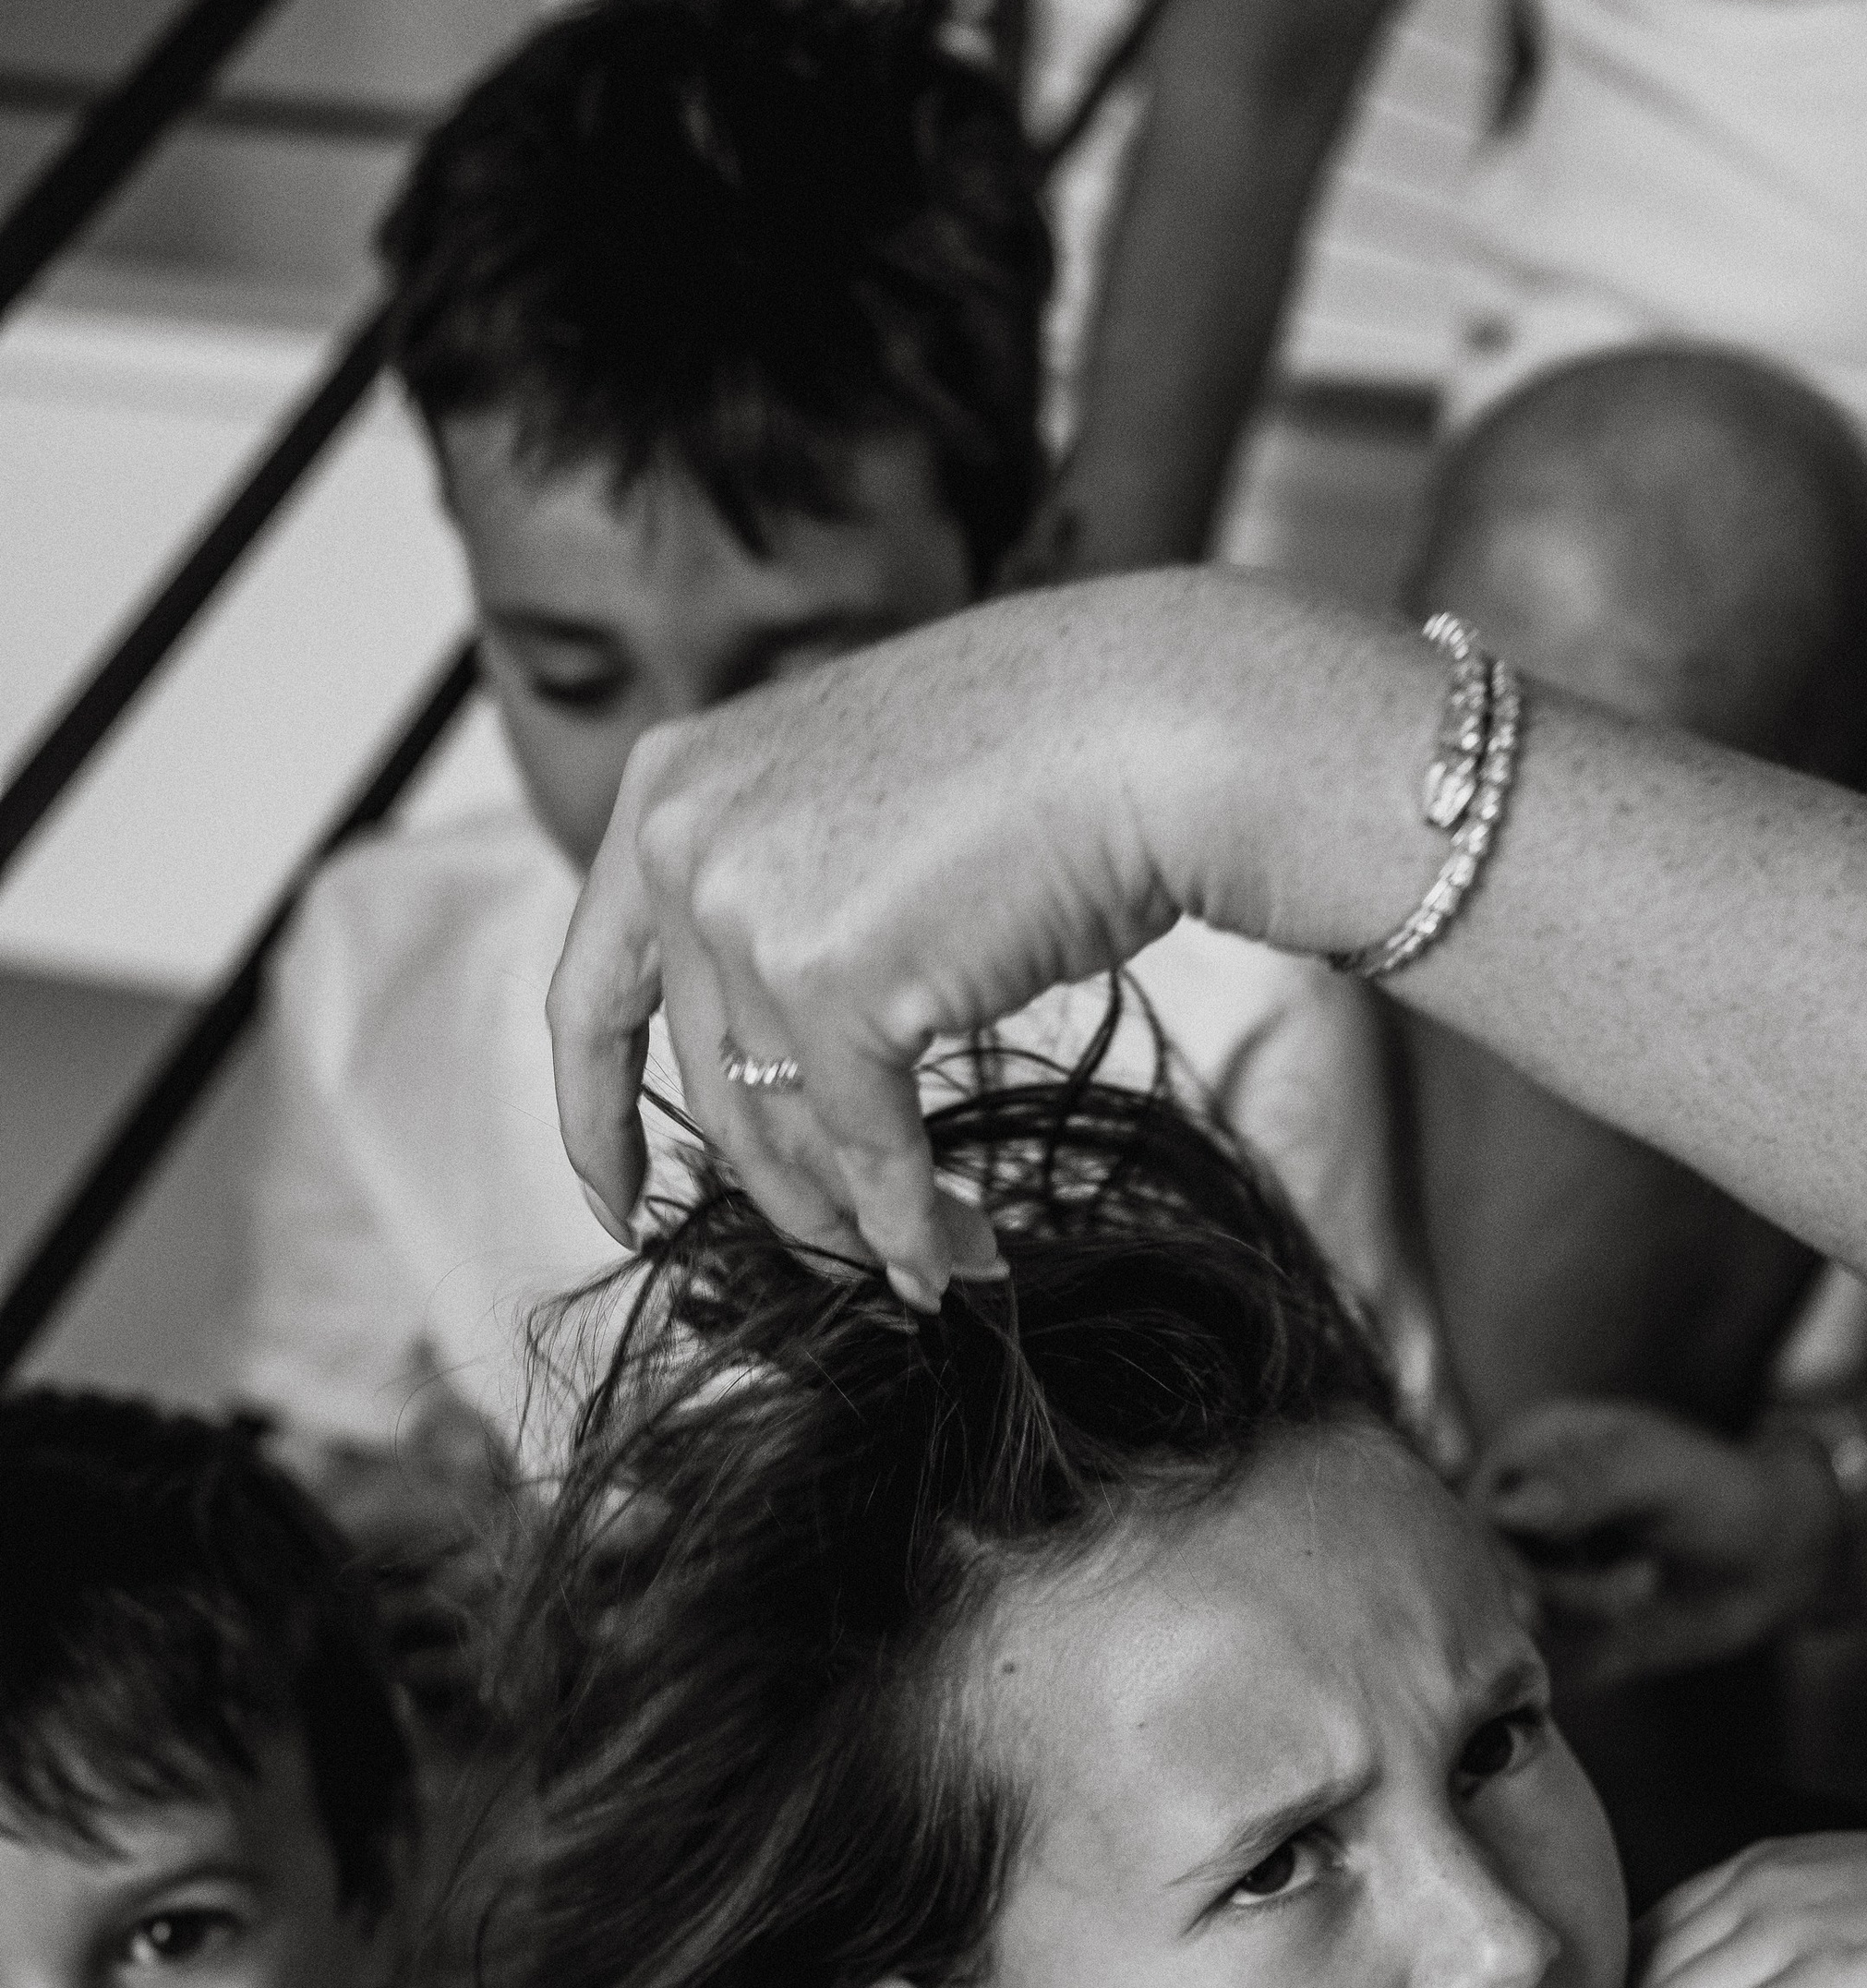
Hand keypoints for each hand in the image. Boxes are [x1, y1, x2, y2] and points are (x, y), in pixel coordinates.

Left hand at [544, 575, 1432, 1304]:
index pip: (591, 991)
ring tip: (940, 1262)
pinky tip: (953, 1256)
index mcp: (667, 788)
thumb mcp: (858, 810)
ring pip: (784, 1130)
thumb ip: (783, 903)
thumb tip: (784, 1081)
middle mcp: (680, 841)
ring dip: (861, 1223)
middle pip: (708, 1089)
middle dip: (788, 1198)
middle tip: (856, 1263)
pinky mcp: (829, 979)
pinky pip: (864, 1148)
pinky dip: (911, 1222)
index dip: (595, 1121)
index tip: (621, 1209)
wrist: (1155, 724)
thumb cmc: (1045, 761)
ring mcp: (744, 909)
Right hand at [1475, 1402, 1844, 1682]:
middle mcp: (1526, 1507)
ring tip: (1648, 1585)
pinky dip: (1574, 1653)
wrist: (1781, 1557)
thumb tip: (1511, 1507)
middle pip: (1490, 1569)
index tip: (1539, 1592)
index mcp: (1534, 1448)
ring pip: (1516, 1614)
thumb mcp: (1661, 1475)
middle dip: (1561, 1590)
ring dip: (1583, 1613)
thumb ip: (1586, 1486)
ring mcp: (1544, 1566)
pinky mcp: (1567, 1621)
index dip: (1500, 1557)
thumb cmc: (1728, 1491)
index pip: (1475, 1510)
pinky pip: (1538, 1653)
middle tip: (1639, 1581)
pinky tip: (1627, 1628)